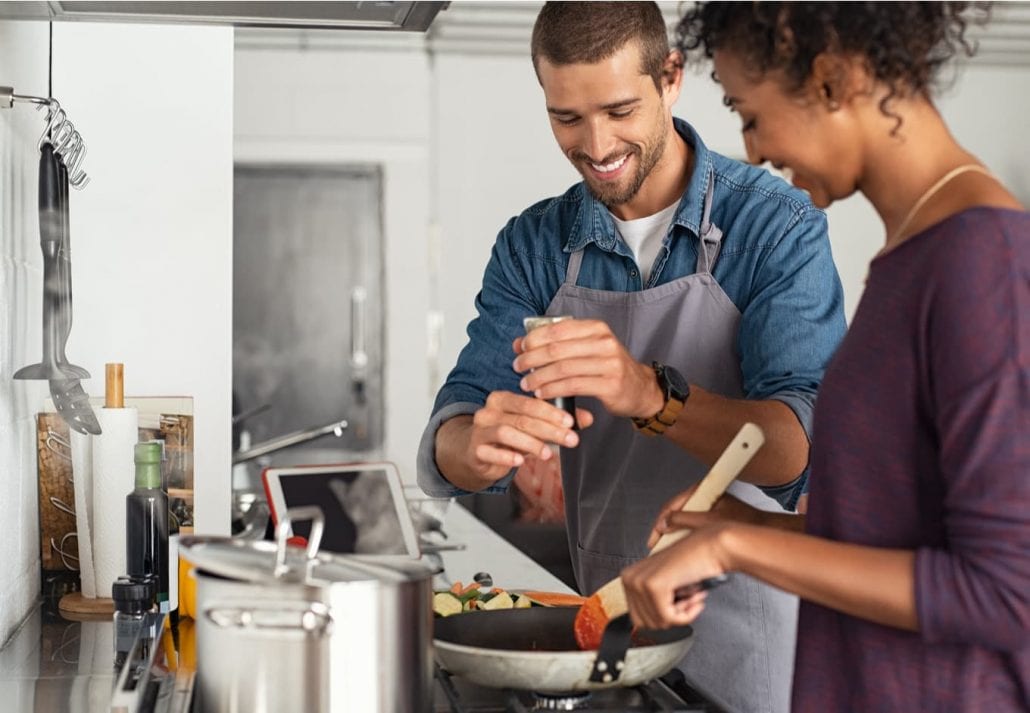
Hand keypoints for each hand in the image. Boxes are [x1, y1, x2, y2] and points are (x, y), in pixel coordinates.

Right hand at [460, 389, 593, 482]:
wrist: (474, 452)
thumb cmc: (506, 436)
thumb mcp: (532, 426)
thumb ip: (558, 421)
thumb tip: (588, 418)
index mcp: (502, 399)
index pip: (530, 402)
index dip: (552, 412)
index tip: (571, 422)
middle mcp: (489, 411)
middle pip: (522, 418)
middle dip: (549, 430)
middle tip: (570, 440)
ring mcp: (479, 430)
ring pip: (506, 432)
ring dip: (531, 443)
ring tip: (548, 453)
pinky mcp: (474, 450)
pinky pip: (488, 452)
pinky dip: (505, 456)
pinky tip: (520, 461)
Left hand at [512, 318, 662, 418]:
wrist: (640, 388)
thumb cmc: (606, 367)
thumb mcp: (585, 349)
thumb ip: (556, 345)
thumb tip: (519, 343)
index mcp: (596, 328)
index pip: (557, 329)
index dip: (534, 339)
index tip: (520, 350)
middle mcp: (604, 342)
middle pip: (557, 349)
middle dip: (532, 359)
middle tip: (518, 368)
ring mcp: (609, 363)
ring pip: (563, 368)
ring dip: (539, 377)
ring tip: (526, 384)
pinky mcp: (610, 385)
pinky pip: (573, 386)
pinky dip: (553, 390)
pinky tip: (542, 394)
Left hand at [622, 525, 729, 629]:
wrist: (712, 547)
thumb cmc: (694, 564)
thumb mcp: (665, 583)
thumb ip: (651, 601)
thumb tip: (649, 625)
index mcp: (628, 577)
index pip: (637, 618)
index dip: (663, 616)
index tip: (678, 603)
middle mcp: (629, 577)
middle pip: (646, 624)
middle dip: (671, 617)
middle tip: (688, 600)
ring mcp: (640, 581)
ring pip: (658, 622)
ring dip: (682, 614)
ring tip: (692, 596)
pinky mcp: (654, 587)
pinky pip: (669, 618)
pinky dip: (686, 615)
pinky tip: (695, 598)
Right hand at [647, 489, 766, 548]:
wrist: (764, 529)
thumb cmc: (744, 522)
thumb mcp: (708, 522)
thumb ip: (684, 521)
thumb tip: (664, 524)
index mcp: (701, 490)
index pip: (671, 505)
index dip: (660, 523)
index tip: (654, 538)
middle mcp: (702, 495)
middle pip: (675, 512)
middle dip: (665, 529)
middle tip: (658, 545)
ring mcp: (706, 505)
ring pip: (682, 519)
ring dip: (675, 534)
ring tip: (668, 548)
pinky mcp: (711, 515)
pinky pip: (691, 524)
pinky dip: (685, 535)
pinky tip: (683, 546)